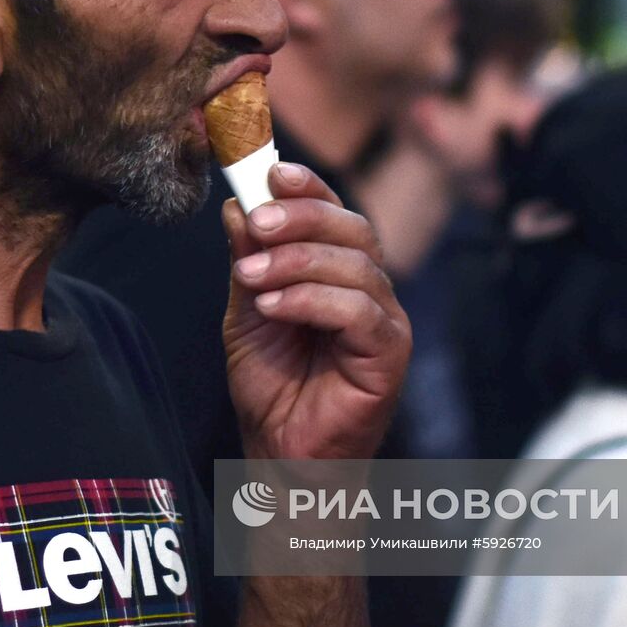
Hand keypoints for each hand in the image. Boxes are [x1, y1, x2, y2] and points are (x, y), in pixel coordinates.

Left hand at [221, 162, 409, 460]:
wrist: (280, 453)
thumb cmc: (272, 386)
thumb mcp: (246, 311)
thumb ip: (248, 260)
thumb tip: (238, 205)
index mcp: (339, 272)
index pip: (335, 213)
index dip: (308, 188)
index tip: (271, 172)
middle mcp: (370, 290)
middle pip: (353, 228)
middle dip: (302, 217)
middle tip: (258, 222)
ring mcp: (385, 320)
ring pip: (355, 265)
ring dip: (296, 262)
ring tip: (251, 278)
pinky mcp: (389, 353)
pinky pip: (358, 311)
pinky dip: (311, 300)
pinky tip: (274, 306)